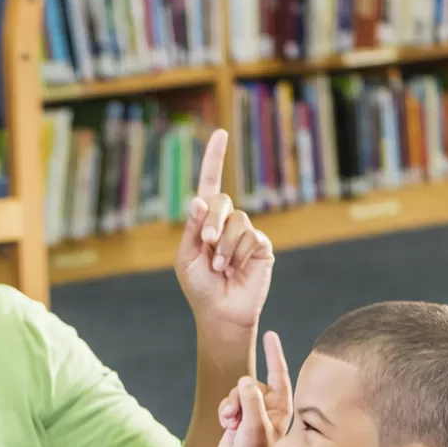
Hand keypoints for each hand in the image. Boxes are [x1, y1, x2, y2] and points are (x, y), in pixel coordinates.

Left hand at [175, 129, 273, 338]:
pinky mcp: (261, 246)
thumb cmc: (199, 287)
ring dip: (225, 245)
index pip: (211, 184)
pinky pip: (251, 237)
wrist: (220, 312)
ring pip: (237, 221)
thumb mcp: (186, 257)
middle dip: (212, 221)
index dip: (215, 159)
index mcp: (205, 221)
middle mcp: (226, 223)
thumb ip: (192, 228)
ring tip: (220, 267)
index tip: (221, 134)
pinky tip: (235, 269)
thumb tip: (198, 198)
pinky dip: (239, 253)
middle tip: (207, 243)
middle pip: (221, 201)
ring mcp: (245, 233)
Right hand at [215, 331, 293, 446]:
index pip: (280, 375)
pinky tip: (227, 425)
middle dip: (239, 396)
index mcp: (282, 408)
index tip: (270, 334)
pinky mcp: (239, 417)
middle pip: (252, 384)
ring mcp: (253, 412)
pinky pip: (229, 402)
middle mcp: (269, 407)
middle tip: (236, 416)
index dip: (274, 354)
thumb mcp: (255, 426)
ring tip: (231, 423)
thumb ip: (251, 400)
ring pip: (237, 392)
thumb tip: (245, 379)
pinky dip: (225, 411)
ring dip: (230, 405)